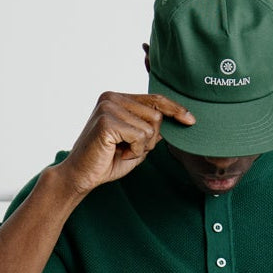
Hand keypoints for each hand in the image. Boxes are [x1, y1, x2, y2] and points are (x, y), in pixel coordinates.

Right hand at [53, 92, 194, 198]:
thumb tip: (174, 121)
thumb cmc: (106, 162)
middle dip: (150, 139)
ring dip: (141, 147)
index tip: (191, 120)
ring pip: (150, 127)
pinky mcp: (107, 121)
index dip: (175, 109)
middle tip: (129, 149)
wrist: (81, 175)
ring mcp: (108, 106)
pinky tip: (117, 153)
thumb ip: (152, 132)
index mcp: (118, 98)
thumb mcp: (136, 145)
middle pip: (156, 115)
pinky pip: (140, 136)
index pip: (154, 99)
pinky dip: (134, 151)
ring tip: (121, 151)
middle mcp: (112, 97)